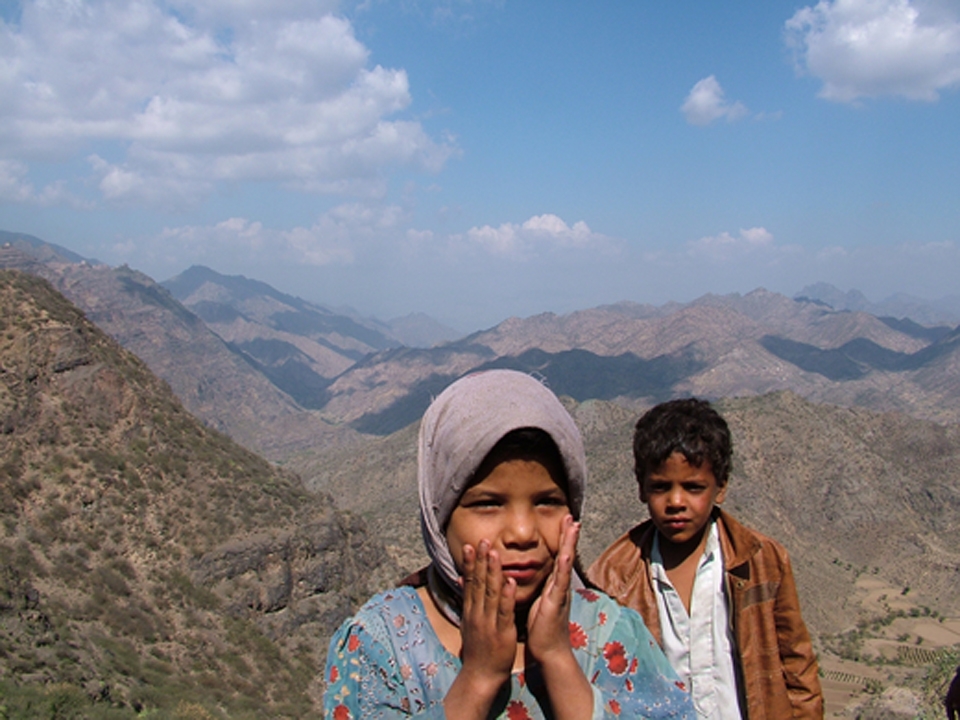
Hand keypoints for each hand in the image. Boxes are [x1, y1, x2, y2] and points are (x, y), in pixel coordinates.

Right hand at [457, 539, 516, 694]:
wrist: (480, 675)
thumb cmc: (477, 649)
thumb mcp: (468, 623)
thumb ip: (467, 601)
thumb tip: (460, 580)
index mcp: (471, 610)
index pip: (469, 582)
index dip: (470, 563)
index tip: (471, 545)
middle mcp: (477, 613)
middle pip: (478, 583)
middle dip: (480, 561)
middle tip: (482, 541)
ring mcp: (488, 621)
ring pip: (490, 592)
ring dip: (492, 572)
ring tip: (494, 553)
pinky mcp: (502, 631)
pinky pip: (504, 611)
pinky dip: (507, 596)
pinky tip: (510, 582)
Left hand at [525, 515, 578, 663]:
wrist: (549, 651)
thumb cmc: (542, 629)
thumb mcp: (540, 602)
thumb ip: (540, 589)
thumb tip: (532, 575)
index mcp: (554, 585)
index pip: (559, 556)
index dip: (562, 538)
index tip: (564, 520)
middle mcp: (560, 585)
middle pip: (566, 554)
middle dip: (568, 535)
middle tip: (572, 515)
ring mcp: (560, 592)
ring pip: (566, 563)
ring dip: (569, 543)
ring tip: (573, 525)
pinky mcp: (556, 602)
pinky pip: (560, 582)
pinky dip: (563, 567)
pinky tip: (565, 554)